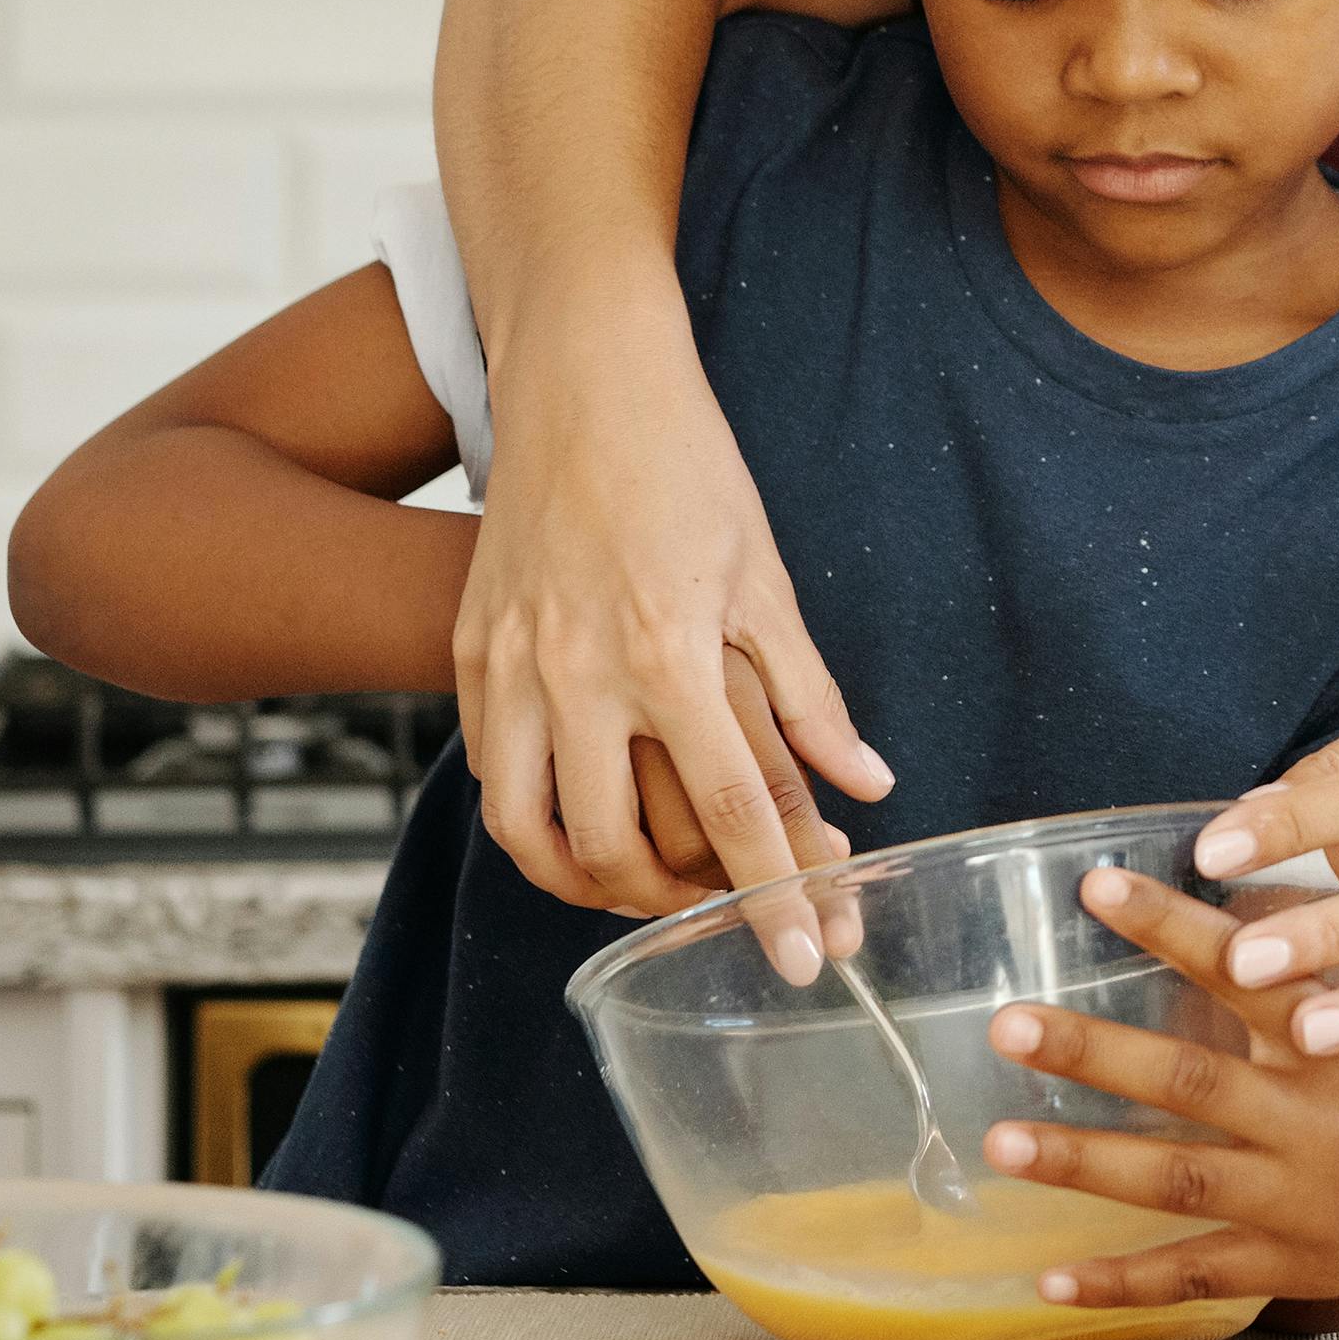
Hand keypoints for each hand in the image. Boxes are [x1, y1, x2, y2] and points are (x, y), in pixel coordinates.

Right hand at [452, 275, 887, 914]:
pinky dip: (534, 816)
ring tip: (642, 890)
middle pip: (613, 846)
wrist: (580, 379)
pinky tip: (579, 816)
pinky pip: (494, 772)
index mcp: (672, 653)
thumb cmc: (687, 465)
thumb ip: (808, 695)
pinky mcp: (471, 653)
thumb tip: (867, 784)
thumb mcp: (766, 575)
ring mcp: (513, 666)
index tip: (809, 960)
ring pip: (526, 830)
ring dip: (584, 882)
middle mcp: (581, 672)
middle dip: (672, 906)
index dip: (776, 896)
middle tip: (717, 917)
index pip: (733, 812)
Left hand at [982, 865, 1338, 1320]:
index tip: (1095, 887)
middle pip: (1187, 1085)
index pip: (1245, 974)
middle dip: (1093, 1052)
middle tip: (1006, 1023)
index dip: (1170, 927)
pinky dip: (1119, 1283)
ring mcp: (1296, 1203)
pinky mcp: (1286, 1266)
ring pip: (1176, 1182)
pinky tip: (1043, 1277)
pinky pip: (1193, 1277)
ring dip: (1083, 1164)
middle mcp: (1313, 1123)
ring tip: (999, 1141)